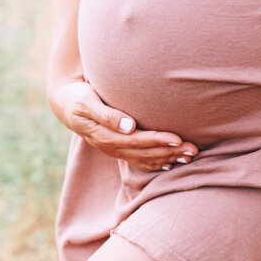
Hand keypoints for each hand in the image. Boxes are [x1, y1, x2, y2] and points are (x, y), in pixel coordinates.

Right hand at [48, 80, 197, 170]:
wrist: (66, 104)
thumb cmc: (78, 97)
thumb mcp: (86, 102)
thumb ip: (107, 114)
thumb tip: (129, 126)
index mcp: (104, 136)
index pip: (136, 141)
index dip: (158, 141)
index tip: (177, 139)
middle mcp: (111, 147)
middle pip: (145, 153)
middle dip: (170, 152)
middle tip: (193, 149)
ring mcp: (115, 150)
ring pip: (145, 159)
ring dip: (168, 158)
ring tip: (190, 156)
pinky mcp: (118, 149)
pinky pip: (139, 160)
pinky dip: (157, 163)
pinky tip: (171, 163)